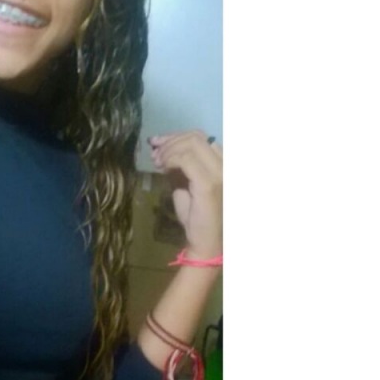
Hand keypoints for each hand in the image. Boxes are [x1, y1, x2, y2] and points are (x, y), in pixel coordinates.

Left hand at [149, 131, 222, 259]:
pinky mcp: (209, 184)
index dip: (176, 136)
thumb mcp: (185, 185)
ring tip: (156, 162)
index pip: (201, 137)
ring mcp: (220, 173)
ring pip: (191, 144)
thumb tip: (161, 150)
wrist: (207, 242)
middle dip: (170, 141)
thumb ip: (178, 167)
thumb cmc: (197, 218)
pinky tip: (162, 168)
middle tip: (154, 153)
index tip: (158, 144)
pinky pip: (186, 160)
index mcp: (223, 163)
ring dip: (169, 150)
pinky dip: (171, 159)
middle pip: (196, 136)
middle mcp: (226, 165)